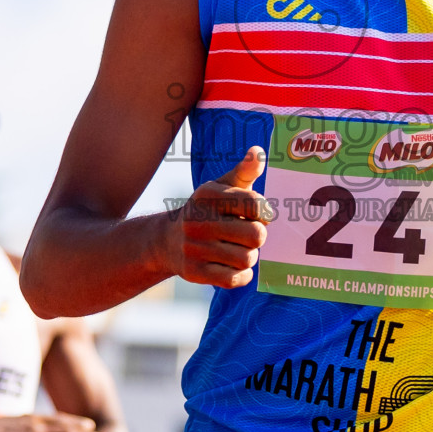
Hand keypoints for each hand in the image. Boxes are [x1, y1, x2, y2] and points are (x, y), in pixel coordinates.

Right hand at [165, 146, 271, 288]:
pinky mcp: (194, 272)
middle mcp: (197, 220)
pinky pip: (235, 279)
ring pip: (248, 259)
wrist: (168, 240)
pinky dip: (243, 275)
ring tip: (237, 248)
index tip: (259, 213)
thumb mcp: (223, 187)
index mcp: (207, 194)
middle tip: (247, 233)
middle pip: (257, 236)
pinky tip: (235, 266)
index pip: (254, 204)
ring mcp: (194, 247)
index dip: (264, 212)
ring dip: (249, 255)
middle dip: (258, 236)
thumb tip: (258, 152)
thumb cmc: (208, 210)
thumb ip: (245, 171)